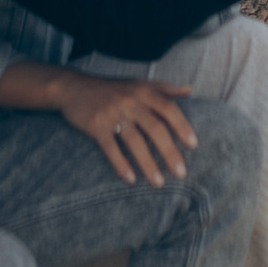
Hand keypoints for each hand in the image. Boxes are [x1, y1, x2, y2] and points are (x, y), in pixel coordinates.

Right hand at [51, 71, 197, 184]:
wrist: (73, 87)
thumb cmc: (112, 89)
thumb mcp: (138, 83)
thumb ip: (164, 88)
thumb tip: (190, 90)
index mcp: (143, 91)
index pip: (168, 108)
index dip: (182, 126)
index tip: (193, 145)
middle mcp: (130, 101)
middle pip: (154, 127)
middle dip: (169, 151)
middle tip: (181, 173)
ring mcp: (112, 114)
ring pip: (134, 141)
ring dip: (148, 163)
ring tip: (159, 183)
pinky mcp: (95, 126)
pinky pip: (111, 148)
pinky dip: (121, 164)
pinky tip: (131, 179)